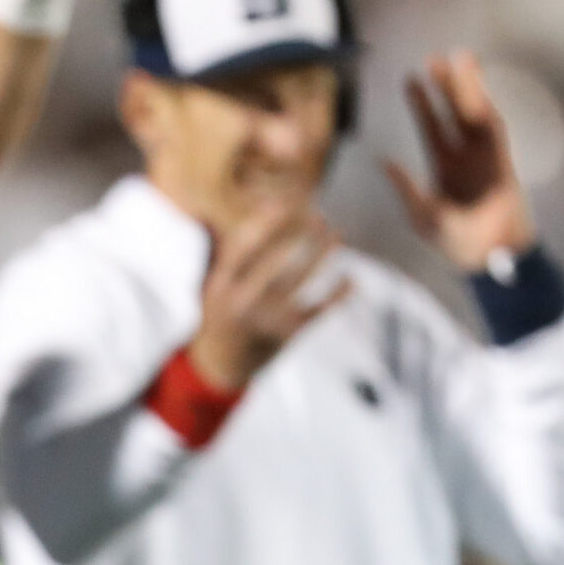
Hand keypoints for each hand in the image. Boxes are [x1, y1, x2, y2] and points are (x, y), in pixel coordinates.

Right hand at [184, 204, 351, 390]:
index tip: (286, 200)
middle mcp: (240, 300)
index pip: (243, 244)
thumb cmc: (220, 314)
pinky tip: (352, 280)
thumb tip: (235, 210)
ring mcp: (265, 318)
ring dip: (324, 253)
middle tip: (320, 214)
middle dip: (300, 233)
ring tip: (340, 233)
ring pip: (300, 278)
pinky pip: (318, 310)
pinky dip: (338, 295)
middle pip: (276, 258)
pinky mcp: (286, 334)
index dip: (266, 220)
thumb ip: (222, 251)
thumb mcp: (211, 284)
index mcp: (219, 283)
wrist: (219, 364)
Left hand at [383, 51, 537, 272]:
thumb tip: (385, 161)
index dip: (422, 103)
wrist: (489, 259)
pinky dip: (486, 114)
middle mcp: (467, 156)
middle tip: (435, 57)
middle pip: (456, 113)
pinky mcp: (505, 166)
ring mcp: (488, 158)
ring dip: (470, 89)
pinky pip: (496, 134)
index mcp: (446, 166)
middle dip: (447, 86)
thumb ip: (406, 188)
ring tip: (461, 60)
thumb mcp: (423, 215)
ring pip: (477, 115)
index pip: (432, 127)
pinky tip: (477, 94)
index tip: (410, 77)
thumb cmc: (456, 243)